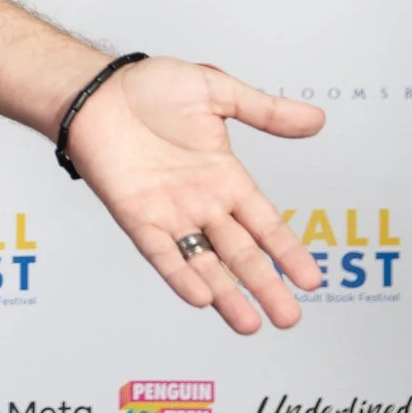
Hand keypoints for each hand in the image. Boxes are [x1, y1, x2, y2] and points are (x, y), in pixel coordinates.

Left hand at [63, 58, 324, 333]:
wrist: (95, 90)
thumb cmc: (148, 87)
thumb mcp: (216, 92)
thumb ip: (265, 110)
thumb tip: (316, 119)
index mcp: (224, 177)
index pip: (265, 223)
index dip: (288, 251)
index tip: (310, 280)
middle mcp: (200, 202)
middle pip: (241, 253)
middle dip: (266, 286)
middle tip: (289, 319)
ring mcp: (168, 213)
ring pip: (204, 262)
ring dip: (226, 294)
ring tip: (250, 324)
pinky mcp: (135, 216)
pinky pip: (161, 253)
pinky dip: (180, 275)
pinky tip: (200, 298)